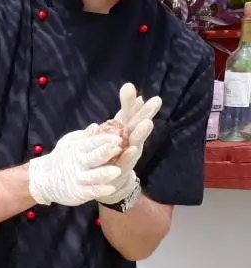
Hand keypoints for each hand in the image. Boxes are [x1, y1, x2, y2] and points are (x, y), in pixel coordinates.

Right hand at [28, 126, 123, 206]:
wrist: (43, 178)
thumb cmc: (62, 157)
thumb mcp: (69, 143)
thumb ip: (84, 137)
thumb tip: (96, 126)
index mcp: (78, 149)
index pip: (93, 142)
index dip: (106, 139)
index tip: (120, 136)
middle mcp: (79, 163)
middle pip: (94, 157)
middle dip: (106, 152)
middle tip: (119, 148)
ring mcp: (78, 178)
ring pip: (93, 176)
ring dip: (104, 173)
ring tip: (117, 171)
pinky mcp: (77, 192)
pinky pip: (90, 191)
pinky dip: (99, 190)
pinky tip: (111, 188)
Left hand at [97, 83, 162, 204]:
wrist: (112, 181)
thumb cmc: (114, 153)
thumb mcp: (115, 131)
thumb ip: (123, 115)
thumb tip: (135, 95)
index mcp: (126, 131)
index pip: (129, 114)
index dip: (130, 102)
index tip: (129, 86)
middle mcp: (131, 141)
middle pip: (138, 125)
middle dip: (146, 113)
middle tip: (156, 100)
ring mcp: (128, 155)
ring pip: (136, 143)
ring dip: (141, 133)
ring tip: (147, 123)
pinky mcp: (122, 170)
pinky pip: (126, 162)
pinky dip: (129, 155)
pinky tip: (131, 149)